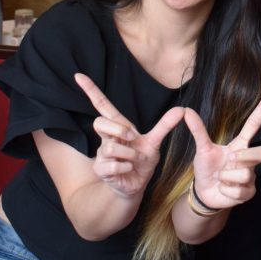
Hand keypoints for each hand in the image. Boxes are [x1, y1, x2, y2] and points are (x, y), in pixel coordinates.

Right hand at [74, 72, 184, 198]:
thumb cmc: (142, 161)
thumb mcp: (155, 142)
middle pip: (98, 122)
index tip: (78, 75)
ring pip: (110, 147)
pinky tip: (128, 169)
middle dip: (119, 130)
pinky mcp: (100, 169)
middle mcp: (107, 138)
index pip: (102, 105)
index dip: (91, 90)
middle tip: (133, 139)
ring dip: (130, 154)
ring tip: (135, 159)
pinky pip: (113, 165)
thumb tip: (182, 109)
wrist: (137, 184)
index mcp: (118, 127)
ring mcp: (101, 154)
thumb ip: (165, 126)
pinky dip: (126, 167)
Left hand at [186, 90, 260, 210]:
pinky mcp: (249, 191)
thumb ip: (198, 130)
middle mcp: (248, 159)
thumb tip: (186, 110)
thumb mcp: (202, 149)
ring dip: (227, 178)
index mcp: (240, 145)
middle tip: (231, 160)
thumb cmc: (207, 168)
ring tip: (220, 178)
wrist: (204, 192)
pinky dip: (226, 191)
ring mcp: (251, 176)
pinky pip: (240, 191)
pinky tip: (223, 189)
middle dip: (246, 157)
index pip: (254, 125)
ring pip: (246, 174)